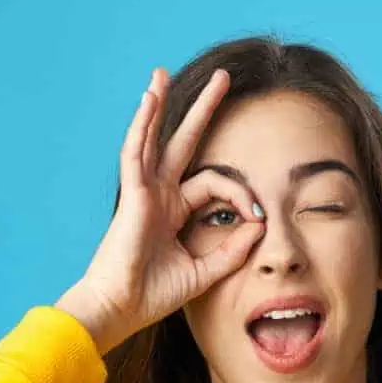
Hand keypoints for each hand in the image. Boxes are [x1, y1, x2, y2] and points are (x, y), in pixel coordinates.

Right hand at [56, 67, 264, 353]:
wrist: (121, 310)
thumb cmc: (152, 296)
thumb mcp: (204, 271)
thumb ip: (233, 250)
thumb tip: (260, 225)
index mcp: (173, 211)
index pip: (214, 185)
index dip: (240, 195)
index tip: (258, 215)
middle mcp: (158, 195)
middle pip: (183, 142)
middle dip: (202, 110)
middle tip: (221, 78)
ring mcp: (143, 191)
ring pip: (152, 138)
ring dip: (157, 104)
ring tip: (161, 72)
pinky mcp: (131, 195)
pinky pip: (135, 152)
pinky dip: (141, 125)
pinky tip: (148, 98)